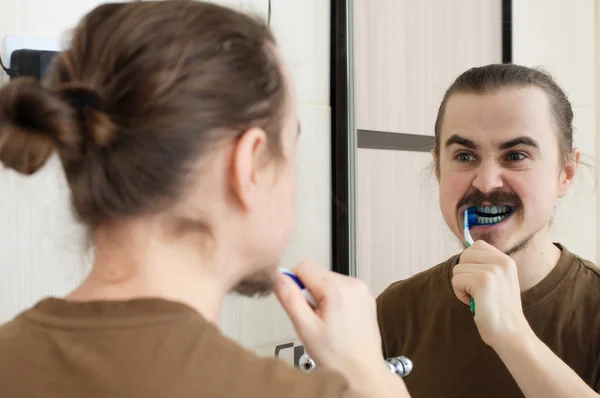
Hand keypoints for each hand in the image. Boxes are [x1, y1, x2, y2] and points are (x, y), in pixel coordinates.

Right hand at [274, 261, 386, 383]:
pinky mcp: (366, 297)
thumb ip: (290, 298)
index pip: (304, 266)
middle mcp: (353, 285)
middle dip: (309, 291)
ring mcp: (362, 290)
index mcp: (338, 290)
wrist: (363, 373)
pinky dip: (334, 299)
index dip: (293, 281)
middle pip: (317, 272)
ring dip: (321, 295)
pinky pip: (341, 287)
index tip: (295, 301)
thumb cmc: (338, 357)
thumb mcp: (305, 328)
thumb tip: (278, 278)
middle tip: (312, 317)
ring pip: (328, 279)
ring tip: (325, 320)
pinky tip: (336, 319)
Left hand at [452, 240, 530, 347]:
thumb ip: (486, 266)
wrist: (512, 335)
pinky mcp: (482, 281)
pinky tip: (475, 303)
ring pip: (457, 269)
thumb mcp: (499, 281)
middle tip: (478, 292)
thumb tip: (464, 254)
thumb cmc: (499, 311)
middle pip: (464, 256)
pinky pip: (456, 281)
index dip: (470, 264)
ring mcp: (493, 270)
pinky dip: (460, 294)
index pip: (476, 246)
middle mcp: (502, 262)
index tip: (481, 282)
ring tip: (479, 299)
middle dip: (464, 274)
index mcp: (506, 261)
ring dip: (462, 287)